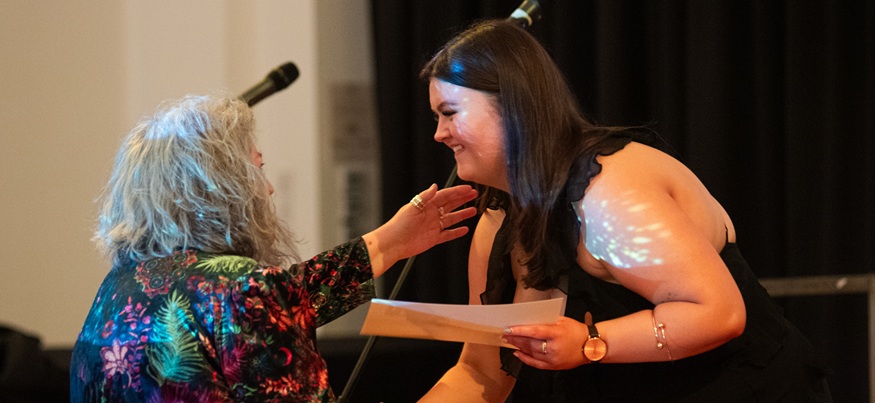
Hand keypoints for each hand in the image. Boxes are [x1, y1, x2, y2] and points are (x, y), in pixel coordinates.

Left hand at [363, 184, 477, 276]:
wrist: (393, 243)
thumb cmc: (399, 225)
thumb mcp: (412, 207)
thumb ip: (424, 197)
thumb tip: (435, 186)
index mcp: (426, 205)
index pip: (445, 195)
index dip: (457, 191)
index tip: (468, 188)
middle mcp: (431, 214)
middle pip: (451, 204)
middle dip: (463, 199)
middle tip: (474, 194)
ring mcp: (433, 226)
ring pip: (452, 218)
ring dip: (462, 214)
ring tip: (474, 210)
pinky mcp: (433, 238)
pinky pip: (448, 234)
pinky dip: (456, 232)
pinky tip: (465, 229)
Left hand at [503, 317, 589, 369]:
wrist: (591, 346)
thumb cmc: (577, 331)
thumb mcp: (562, 320)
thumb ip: (546, 320)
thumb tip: (529, 320)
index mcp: (557, 333)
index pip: (534, 331)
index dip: (519, 330)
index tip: (508, 329)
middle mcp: (554, 347)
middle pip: (530, 343)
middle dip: (515, 338)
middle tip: (505, 334)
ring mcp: (553, 358)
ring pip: (531, 352)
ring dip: (518, 346)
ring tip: (509, 341)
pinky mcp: (553, 366)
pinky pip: (535, 363)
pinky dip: (524, 358)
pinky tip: (517, 353)